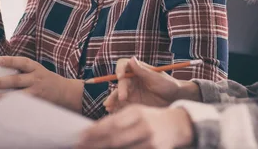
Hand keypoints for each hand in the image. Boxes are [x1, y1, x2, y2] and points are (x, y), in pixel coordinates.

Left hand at [0, 56, 82, 111]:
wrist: (65, 92)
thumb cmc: (46, 80)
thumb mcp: (38, 71)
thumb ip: (23, 72)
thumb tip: (0, 73)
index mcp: (36, 69)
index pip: (23, 62)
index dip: (11, 61)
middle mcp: (36, 80)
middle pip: (17, 80)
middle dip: (1, 82)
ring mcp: (36, 93)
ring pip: (17, 96)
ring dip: (2, 98)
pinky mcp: (36, 105)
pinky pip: (22, 107)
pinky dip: (11, 109)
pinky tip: (0, 110)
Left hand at [76, 105, 194, 148]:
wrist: (177, 125)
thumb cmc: (150, 117)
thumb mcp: (135, 112)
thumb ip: (117, 120)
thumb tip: (93, 130)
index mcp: (136, 113)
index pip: (111, 123)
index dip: (95, 131)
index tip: (80, 136)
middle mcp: (143, 126)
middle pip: (115, 138)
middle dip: (95, 144)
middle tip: (80, 146)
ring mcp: (150, 141)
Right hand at [104, 57, 196, 112]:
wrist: (175, 99)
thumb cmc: (168, 85)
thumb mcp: (156, 77)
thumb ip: (143, 71)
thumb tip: (132, 59)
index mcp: (137, 69)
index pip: (124, 65)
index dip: (120, 69)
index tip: (120, 76)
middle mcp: (132, 79)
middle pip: (120, 82)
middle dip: (119, 90)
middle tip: (122, 98)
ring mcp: (131, 91)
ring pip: (118, 94)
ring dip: (113, 99)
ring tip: (109, 106)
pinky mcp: (132, 102)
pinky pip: (122, 104)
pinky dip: (116, 107)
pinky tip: (113, 111)